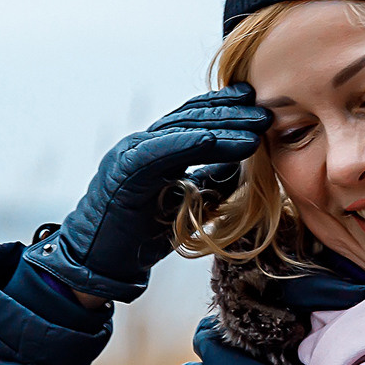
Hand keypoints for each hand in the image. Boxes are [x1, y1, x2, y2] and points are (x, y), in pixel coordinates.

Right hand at [23, 86, 268, 303]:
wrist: (99, 261)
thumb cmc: (140, 234)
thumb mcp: (185, 202)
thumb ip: (209, 181)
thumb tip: (244, 168)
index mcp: (155, 149)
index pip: (193, 120)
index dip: (224, 108)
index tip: (255, 103)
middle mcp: (142, 145)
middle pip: (191, 119)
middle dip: (230, 114)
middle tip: (265, 113)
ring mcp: (130, 155)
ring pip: (179, 131)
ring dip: (219, 128)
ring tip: (254, 132)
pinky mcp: (123, 173)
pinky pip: (157, 152)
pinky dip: (185, 143)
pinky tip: (212, 139)